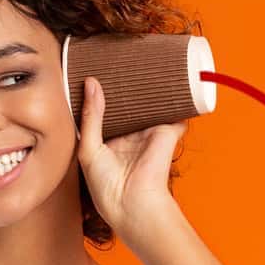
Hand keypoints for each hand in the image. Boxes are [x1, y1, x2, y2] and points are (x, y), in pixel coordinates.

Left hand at [75, 77, 188, 246]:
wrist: (132, 203)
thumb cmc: (106, 186)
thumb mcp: (88, 148)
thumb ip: (91, 115)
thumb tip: (91, 83)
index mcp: (109, 140)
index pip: (106, 110)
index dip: (101, 93)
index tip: (93, 70)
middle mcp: (130, 134)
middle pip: (128, 104)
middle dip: (124, 86)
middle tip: (117, 61)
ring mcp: (149, 132)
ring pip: (149, 105)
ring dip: (148, 89)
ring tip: (140, 62)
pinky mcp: (167, 132)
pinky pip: (174, 111)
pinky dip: (176, 97)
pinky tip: (169, 78)